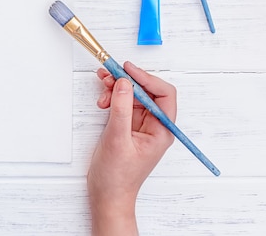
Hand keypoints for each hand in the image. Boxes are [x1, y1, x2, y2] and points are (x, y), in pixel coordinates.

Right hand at [87, 62, 176, 235]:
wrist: (107, 194)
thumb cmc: (117, 176)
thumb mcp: (117, 139)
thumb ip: (121, 109)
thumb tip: (124, 83)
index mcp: (161, 131)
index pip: (163, 95)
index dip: (147, 78)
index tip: (128, 70)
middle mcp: (154, 125)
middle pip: (146, 91)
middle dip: (128, 81)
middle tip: (109, 73)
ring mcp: (140, 124)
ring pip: (133, 94)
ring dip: (117, 88)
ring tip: (102, 88)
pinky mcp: (127, 124)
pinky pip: (122, 102)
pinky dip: (112, 96)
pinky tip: (102, 100)